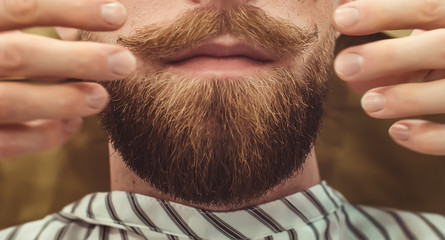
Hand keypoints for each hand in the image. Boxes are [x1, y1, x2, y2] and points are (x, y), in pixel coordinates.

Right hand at [0, 0, 135, 158]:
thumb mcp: (0, 23)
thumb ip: (26, 20)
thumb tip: (104, 14)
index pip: (22, 6)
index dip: (73, 9)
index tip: (119, 14)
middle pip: (20, 56)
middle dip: (79, 60)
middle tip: (125, 63)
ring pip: (12, 102)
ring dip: (64, 101)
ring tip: (101, 98)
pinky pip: (7, 142)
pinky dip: (45, 135)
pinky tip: (72, 124)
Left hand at [333, 0, 444, 155]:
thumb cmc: (441, 44)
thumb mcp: (428, 26)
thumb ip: (393, 18)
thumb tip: (342, 9)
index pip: (427, 7)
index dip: (384, 13)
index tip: (340, 18)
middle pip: (441, 47)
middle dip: (391, 55)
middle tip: (342, 66)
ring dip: (408, 99)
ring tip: (368, 103)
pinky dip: (430, 137)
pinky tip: (397, 131)